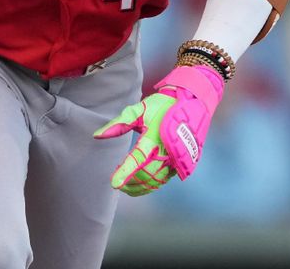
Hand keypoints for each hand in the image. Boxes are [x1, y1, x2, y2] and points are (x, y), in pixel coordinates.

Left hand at [94, 65, 223, 195]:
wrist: (192, 103)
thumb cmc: (163, 105)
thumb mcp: (139, 110)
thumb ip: (119, 124)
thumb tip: (97, 135)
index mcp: (155, 137)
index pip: (137, 159)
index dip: (125, 172)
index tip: (114, 184)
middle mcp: (167, 151)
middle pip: (145, 175)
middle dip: (129, 183)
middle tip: (117, 183)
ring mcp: (176, 159)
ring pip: (155, 181)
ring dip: (139, 187)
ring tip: (126, 186)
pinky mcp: (181, 163)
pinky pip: (164, 180)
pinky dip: (151, 185)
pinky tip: (141, 184)